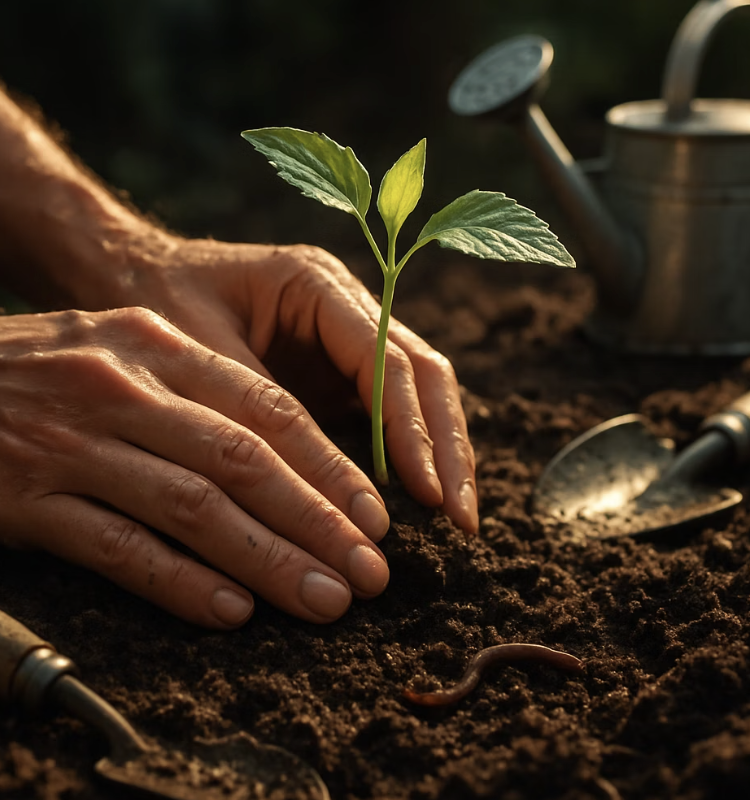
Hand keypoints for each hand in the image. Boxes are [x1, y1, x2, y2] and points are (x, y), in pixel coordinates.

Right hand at [0, 308, 390, 626]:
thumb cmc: (47, 370)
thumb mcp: (125, 351)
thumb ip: (202, 393)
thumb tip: (293, 461)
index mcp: (158, 346)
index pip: (268, 410)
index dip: (330, 468)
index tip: (374, 518)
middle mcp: (121, 388)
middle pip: (243, 462)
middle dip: (316, 523)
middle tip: (369, 574)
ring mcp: (72, 443)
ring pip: (193, 507)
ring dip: (268, 560)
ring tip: (324, 600)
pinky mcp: (26, 498)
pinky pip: (119, 548)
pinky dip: (180, 582)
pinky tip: (232, 611)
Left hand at [97, 236, 478, 534]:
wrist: (134, 274)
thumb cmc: (159, 303)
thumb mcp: (196, 351)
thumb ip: (258, 409)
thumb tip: (316, 488)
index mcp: (316, 284)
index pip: (387, 360)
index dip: (411, 430)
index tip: (430, 494)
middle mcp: (347, 305)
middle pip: (423, 374)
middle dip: (446, 446)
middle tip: (462, 519)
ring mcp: (349, 337)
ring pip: (420, 392)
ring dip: (442, 453)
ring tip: (458, 518)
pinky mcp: (340, 369)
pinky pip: (392, 410)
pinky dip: (411, 454)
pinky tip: (426, 499)